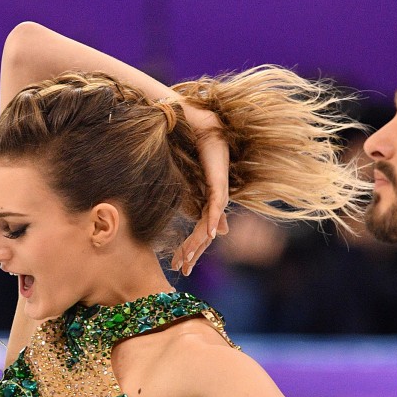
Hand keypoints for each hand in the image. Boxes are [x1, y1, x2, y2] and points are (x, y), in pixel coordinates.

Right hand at [171, 102, 229, 274]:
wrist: (200, 125)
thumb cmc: (192, 149)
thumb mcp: (187, 182)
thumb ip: (190, 202)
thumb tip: (193, 217)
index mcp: (206, 202)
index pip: (197, 232)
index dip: (189, 249)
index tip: (177, 265)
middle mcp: (215, 201)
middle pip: (203, 233)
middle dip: (192, 252)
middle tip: (182, 271)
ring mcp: (219, 192)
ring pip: (208, 224)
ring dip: (198, 242)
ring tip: (189, 258)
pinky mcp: (219, 181)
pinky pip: (216, 204)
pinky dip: (212, 219)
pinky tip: (210, 234)